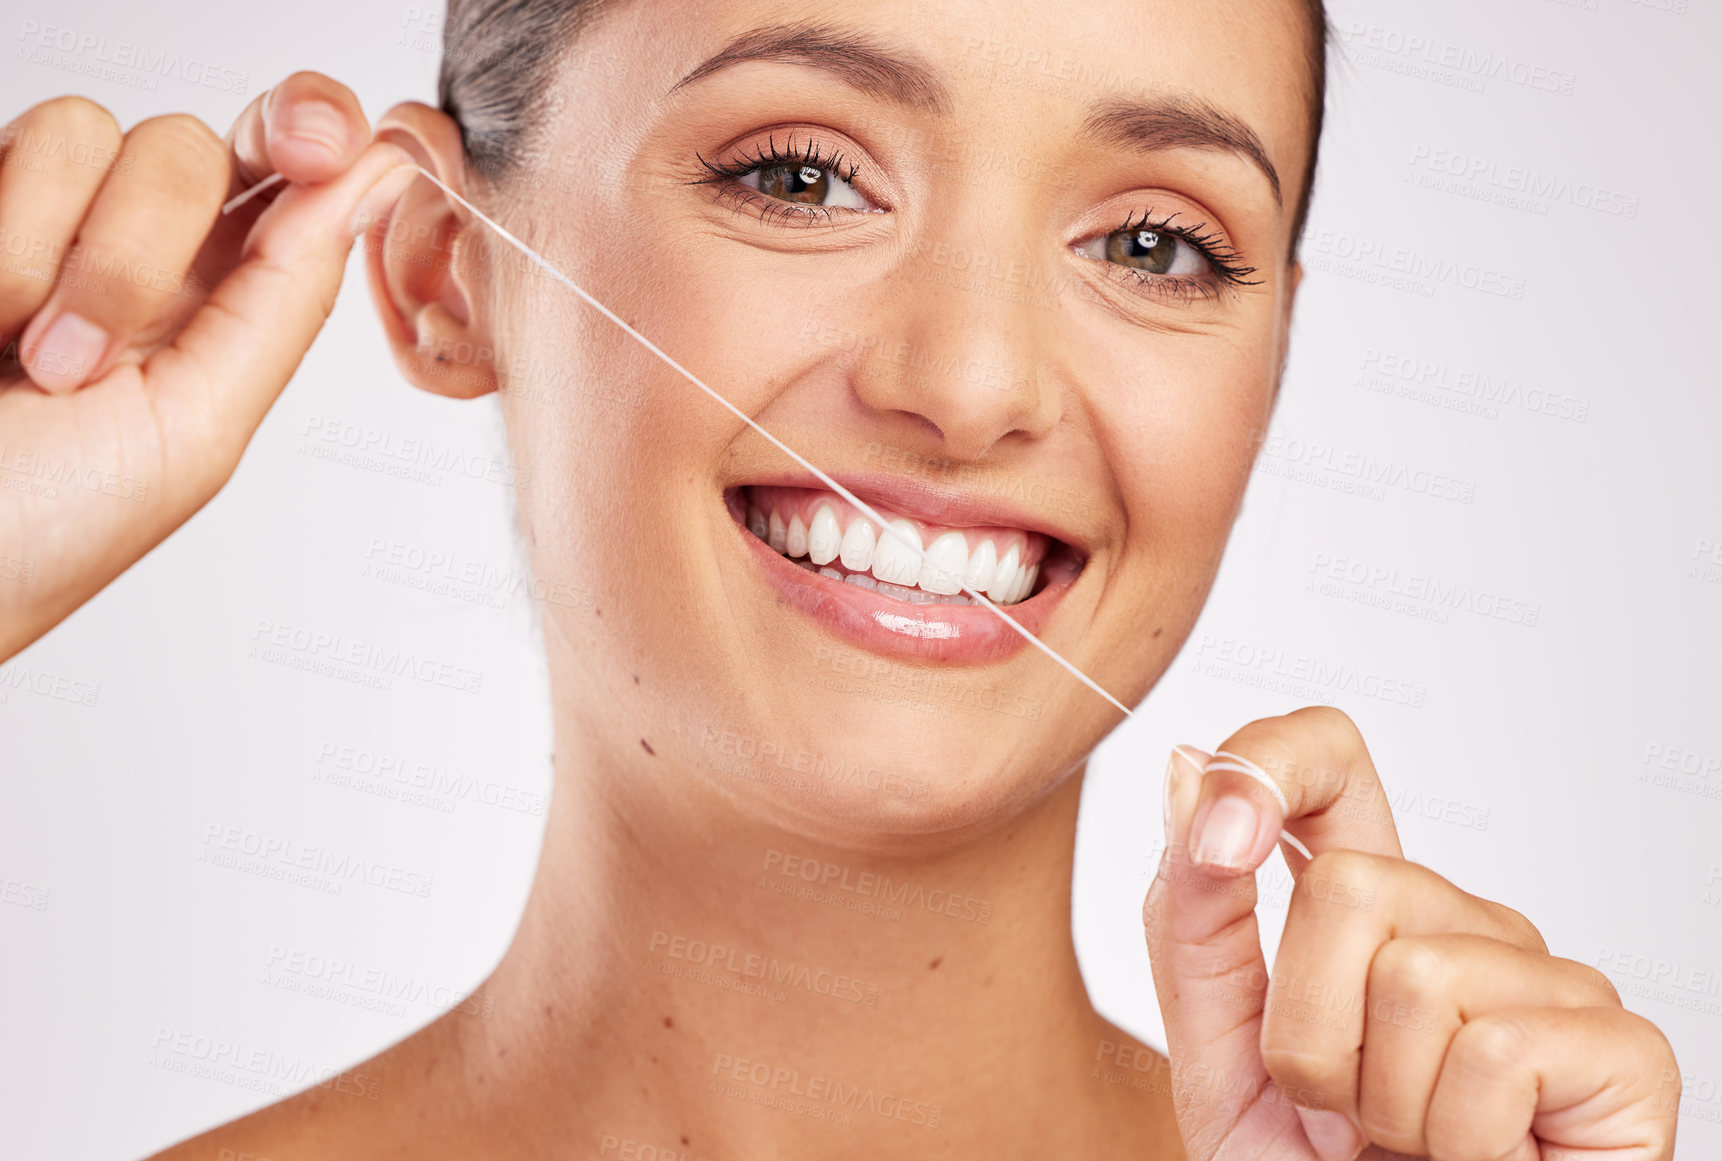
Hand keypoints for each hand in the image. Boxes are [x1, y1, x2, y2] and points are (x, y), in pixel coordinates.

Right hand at [0, 72, 418, 660]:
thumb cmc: (44, 530)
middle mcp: (136, 247)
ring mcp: (42, 214)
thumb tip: (379, 180)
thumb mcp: (198, 429)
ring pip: (86, 133)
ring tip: (23, 357)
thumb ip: (287, 297)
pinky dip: (1, 247)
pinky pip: (10, 143)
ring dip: (57, 262)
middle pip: (190, 148)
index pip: (294, 172)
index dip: (316, 129)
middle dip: (142, 249)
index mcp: (222, 304)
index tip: (315, 149)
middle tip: (81, 362)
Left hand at [1143, 706, 1678, 1159]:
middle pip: (1349, 885)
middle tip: (1341, 1111)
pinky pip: (1495, 1050)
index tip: (1218, 837)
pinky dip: (1457, 1141)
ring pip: (1413, 976)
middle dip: (1308, 1033)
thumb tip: (1193, 767)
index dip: (1269, 763)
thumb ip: (1194, 915)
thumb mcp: (1218, 1050)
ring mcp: (1548, 980)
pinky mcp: (1619, 1049)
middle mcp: (1463, 923)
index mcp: (1366, 910)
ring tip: (1409, 1146)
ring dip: (1377, 1101)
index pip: (1333, 759)